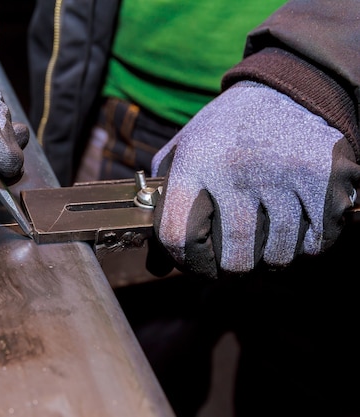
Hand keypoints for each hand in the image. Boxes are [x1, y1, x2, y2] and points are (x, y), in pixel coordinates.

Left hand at [151, 81, 359, 277]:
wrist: (287, 88)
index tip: (197, 264)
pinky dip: (307, 246)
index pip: (178, 235)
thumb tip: (159, 266)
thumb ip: (164, 205)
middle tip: (236, 261)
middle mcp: (236, 167)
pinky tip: (297, 228)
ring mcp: (283, 172)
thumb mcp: (182, 151)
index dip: (187, 262)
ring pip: (279, 255)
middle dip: (233, 269)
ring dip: (272, 259)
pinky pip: (317, 242)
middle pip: (235, 258)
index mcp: (194, 161)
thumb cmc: (225, 131)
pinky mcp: (324, 176)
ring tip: (267, 241)